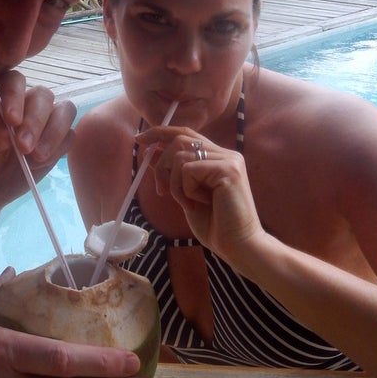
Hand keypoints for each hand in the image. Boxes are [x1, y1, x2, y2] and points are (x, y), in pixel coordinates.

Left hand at [0, 70, 76, 209]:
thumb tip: (6, 132)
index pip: (13, 82)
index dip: (15, 96)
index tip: (11, 120)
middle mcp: (24, 103)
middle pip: (43, 95)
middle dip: (36, 121)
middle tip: (24, 147)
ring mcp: (43, 121)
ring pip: (64, 110)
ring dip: (54, 133)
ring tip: (37, 156)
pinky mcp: (56, 141)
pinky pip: (69, 135)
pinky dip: (59, 148)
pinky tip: (39, 163)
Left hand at [137, 125, 262, 261]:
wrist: (236, 245)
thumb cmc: (214, 224)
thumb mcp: (185, 193)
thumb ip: (173, 173)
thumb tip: (151, 153)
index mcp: (218, 157)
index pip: (186, 133)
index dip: (161, 132)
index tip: (140, 139)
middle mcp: (226, 153)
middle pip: (179, 140)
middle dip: (161, 164)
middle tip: (161, 191)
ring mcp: (229, 160)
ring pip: (181, 155)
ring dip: (174, 183)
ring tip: (187, 203)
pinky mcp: (228, 170)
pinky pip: (189, 169)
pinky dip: (185, 189)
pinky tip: (199, 203)